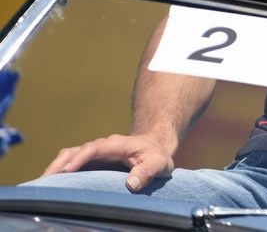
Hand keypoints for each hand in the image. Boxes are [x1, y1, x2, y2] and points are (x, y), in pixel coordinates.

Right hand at [43, 133, 174, 191]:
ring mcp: (93, 154)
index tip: (67, 171)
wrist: (154, 148)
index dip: (80, 158)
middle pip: (75, 151)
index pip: (94, 148)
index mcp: (116, 144)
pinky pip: (70, 164)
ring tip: (42, 186)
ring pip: (69, 156)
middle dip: (59, 165)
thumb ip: (147, 171)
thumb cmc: (156, 156)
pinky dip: (59, 172)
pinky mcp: (89, 162)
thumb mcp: (159, 163)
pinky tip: (52, 186)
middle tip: (45, 181)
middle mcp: (101, 147)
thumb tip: (131, 184)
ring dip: (55, 168)